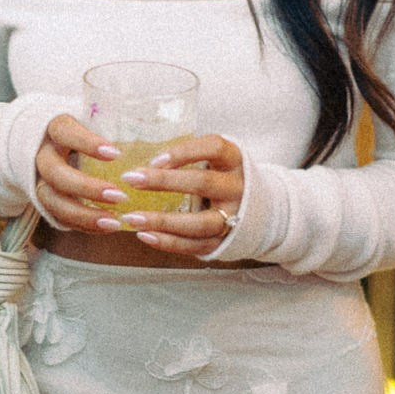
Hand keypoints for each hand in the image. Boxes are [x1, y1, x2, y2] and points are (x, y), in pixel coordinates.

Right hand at [31, 114, 122, 231]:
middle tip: (119, 196)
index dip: (86, 143)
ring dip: (83, 214)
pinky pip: (59, 218)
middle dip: (86, 187)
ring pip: (53, 201)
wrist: (51, 144)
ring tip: (113, 222)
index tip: (115, 154)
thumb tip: (151, 138)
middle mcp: (42, 155)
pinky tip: (107, 227)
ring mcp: (40, 180)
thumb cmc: (84, 129)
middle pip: (55, 173)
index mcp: (53, 128)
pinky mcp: (44, 201)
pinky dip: (83, 225)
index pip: (64, 131)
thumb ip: (114, 126)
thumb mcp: (93, 120)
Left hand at [115, 134, 245, 258]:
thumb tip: (142, 157)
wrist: (262, 210)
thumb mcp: (217, 159)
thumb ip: (189, 157)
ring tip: (132, 218)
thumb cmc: (224, 177)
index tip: (154, 158)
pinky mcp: (226, 241)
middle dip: (164, 181)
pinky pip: (196, 245)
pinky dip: (169, 242)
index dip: (184, 152)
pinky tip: (145, 235)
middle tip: (131, 179)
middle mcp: (237, 188)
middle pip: (203, 183)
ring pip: (199, 222)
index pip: (214, 148)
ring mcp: (235, 217)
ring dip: (162, 221)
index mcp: (235, 161)